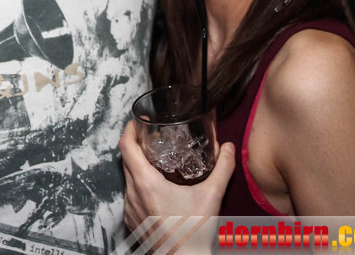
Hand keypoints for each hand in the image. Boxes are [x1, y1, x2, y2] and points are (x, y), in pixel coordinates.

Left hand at [119, 120, 234, 230]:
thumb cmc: (193, 233)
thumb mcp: (211, 197)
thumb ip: (222, 168)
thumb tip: (229, 148)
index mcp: (146, 183)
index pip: (126, 146)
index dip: (129, 130)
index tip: (138, 122)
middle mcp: (133, 194)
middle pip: (125, 160)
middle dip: (135, 145)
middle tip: (151, 136)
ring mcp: (130, 209)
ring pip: (127, 178)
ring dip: (137, 165)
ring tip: (155, 159)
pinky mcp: (132, 220)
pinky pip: (130, 195)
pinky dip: (139, 184)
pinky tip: (156, 186)